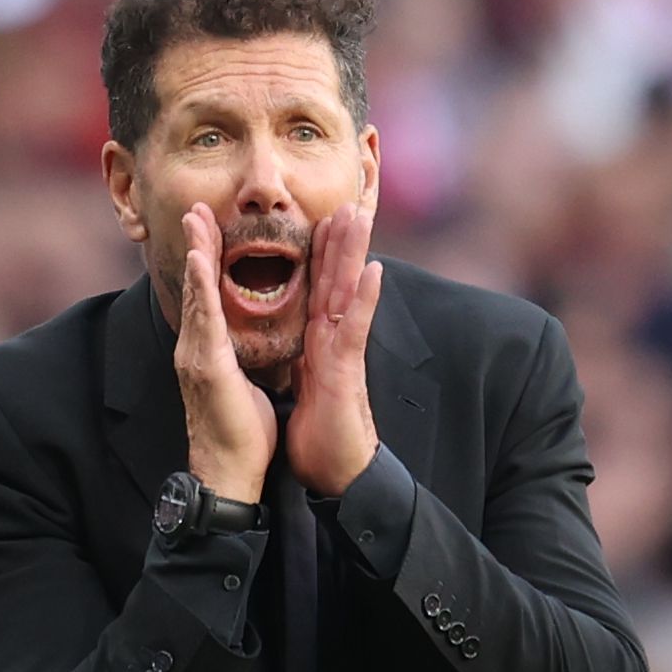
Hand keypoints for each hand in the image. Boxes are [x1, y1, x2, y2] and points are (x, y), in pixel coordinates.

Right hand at [176, 203, 276, 503]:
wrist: (229, 473)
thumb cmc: (240, 434)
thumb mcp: (243, 385)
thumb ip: (239, 360)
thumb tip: (245, 346)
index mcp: (209, 351)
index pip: (209, 296)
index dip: (208, 261)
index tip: (207, 228)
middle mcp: (197, 347)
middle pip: (197, 286)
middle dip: (196, 244)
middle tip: (194, 207)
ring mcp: (197, 354)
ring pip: (197, 293)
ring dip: (196, 252)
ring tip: (195, 219)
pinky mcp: (206, 364)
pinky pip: (205, 316)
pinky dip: (199, 284)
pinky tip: (198, 258)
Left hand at [288, 205, 381, 495]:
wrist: (332, 472)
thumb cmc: (318, 434)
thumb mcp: (303, 385)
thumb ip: (303, 358)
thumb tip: (297, 344)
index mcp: (318, 341)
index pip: (318, 287)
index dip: (319, 253)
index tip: (319, 217)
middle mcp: (333, 339)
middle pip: (336, 279)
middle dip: (340, 239)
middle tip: (347, 199)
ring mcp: (343, 351)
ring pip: (349, 293)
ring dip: (355, 253)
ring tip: (361, 216)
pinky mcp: (347, 370)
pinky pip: (356, 329)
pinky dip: (366, 299)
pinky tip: (375, 271)